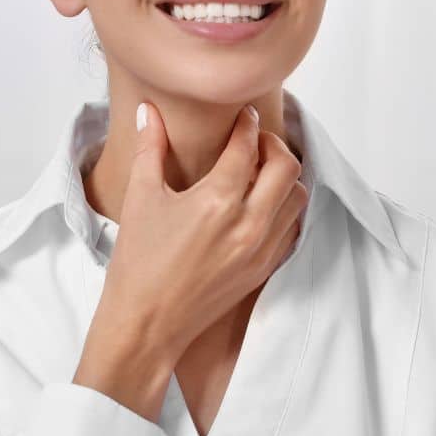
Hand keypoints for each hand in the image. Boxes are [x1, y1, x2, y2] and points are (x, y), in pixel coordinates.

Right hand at [73, 102, 307, 419]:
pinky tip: (262, 204)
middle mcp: (248, 224)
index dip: (246, 123)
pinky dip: (285, 208)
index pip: (247, 146)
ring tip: (260, 171)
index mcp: (218, 201)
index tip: (243, 114)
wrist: (146, 324)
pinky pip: (292, 228)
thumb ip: (150, 148)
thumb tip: (149, 111)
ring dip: (284, 176)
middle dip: (273, 144)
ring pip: (297, 197)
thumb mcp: (141, 198)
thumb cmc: (138, 263)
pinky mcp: (263, 269)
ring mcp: (261, 249)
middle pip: (286, 166)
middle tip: (254, 141)